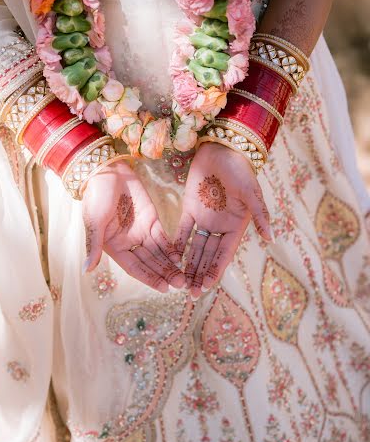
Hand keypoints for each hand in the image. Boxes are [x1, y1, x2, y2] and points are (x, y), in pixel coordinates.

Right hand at [82, 161, 184, 292]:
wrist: (107, 171)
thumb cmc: (95, 196)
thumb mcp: (93, 221)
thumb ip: (94, 245)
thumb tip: (87, 270)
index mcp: (114, 247)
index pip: (134, 268)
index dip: (149, 278)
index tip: (163, 288)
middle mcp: (129, 243)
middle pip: (149, 262)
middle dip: (164, 274)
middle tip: (181, 284)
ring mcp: (141, 231)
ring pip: (158, 252)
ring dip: (170, 265)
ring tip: (184, 276)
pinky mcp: (151, 219)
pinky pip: (163, 237)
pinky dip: (171, 247)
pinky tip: (180, 257)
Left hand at [173, 143, 271, 298]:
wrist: (223, 149)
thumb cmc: (241, 170)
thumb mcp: (253, 193)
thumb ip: (260, 216)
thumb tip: (271, 240)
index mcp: (235, 226)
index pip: (223, 254)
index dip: (215, 270)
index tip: (206, 286)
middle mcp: (219, 226)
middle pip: (208, 255)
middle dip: (199, 273)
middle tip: (190, 292)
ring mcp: (204, 218)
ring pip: (194, 247)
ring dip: (188, 264)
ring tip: (179, 282)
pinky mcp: (189, 208)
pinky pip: (182, 230)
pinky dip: (177, 243)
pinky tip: (170, 258)